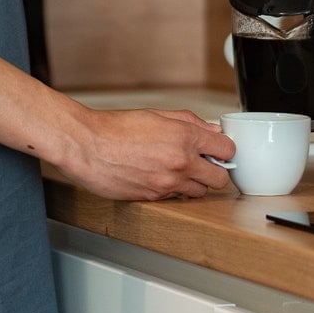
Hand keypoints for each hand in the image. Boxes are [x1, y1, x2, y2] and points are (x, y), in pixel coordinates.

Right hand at [60, 107, 234, 200]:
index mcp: (184, 137)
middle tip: (204, 164)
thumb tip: (210, 129)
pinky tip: (158, 176)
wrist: (86, 147)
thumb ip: (188, 122)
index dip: (224, 149)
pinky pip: (176, 197)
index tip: (218, 149)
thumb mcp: (155, 115)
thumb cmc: (114, 129)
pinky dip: (173, 190)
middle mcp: (181, 162)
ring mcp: (168, 183)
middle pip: (220, 178)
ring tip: (177, 170)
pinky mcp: (155, 198)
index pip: (226, 149)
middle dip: (215, 171)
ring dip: (195, 183)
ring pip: (200, 192)